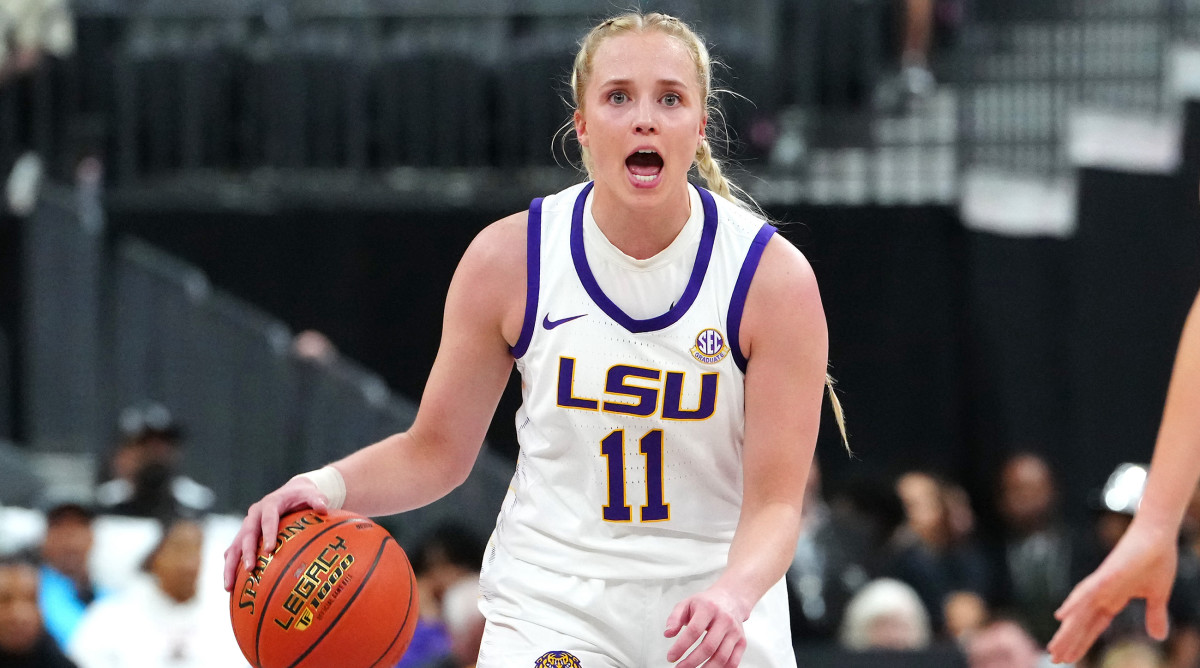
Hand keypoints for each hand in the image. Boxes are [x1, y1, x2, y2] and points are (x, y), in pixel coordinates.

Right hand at [222, 476, 329, 591]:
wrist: (290, 493)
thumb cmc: (303, 496)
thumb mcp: (312, 494)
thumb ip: (317, 500)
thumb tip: (323, 509)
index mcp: (270, 504)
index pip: (268, 519)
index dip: (268, 533)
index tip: (269, 550)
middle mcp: (254, 515)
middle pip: (247, 534)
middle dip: (247, 552)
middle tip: (251, 569)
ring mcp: (247, 526)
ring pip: (234, 546)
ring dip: (230, 566)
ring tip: (228, 586)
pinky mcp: (243, 536)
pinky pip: (233, 552)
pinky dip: (230, 567)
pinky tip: (230, 587)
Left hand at [664, 587, 748, 667]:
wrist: (731, 599)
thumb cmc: (706, 603)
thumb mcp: (686, 604)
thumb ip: (674, 618)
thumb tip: (668, 634)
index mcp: (708, 608)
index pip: (694, 631)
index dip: (681, 647)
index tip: (671, 657)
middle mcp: (724, 620)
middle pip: (708, 647)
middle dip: (691, 662)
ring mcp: (735, 632)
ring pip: (722, 657)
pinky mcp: (742, 642)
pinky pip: (733, 661)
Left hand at [1047, 527, 1176, 663]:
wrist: (1158, 535)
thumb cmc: (1156, 560)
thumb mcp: (1158, 596)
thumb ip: (1154, 615)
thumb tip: (1158, 636)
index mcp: (1113, 600)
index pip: (1093, 626)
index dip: (1082, 642)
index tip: (1070, 658)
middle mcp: (1102, 594)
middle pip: (1082, 623)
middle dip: (1069, 641)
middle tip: (1054, 658)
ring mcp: (1102, 584)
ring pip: (1080, 611)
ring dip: (1067, 630)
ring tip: (1054, 647)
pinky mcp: (1107, 574)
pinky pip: (1088, 591)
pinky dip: (1075, 603)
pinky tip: (1062, 615)